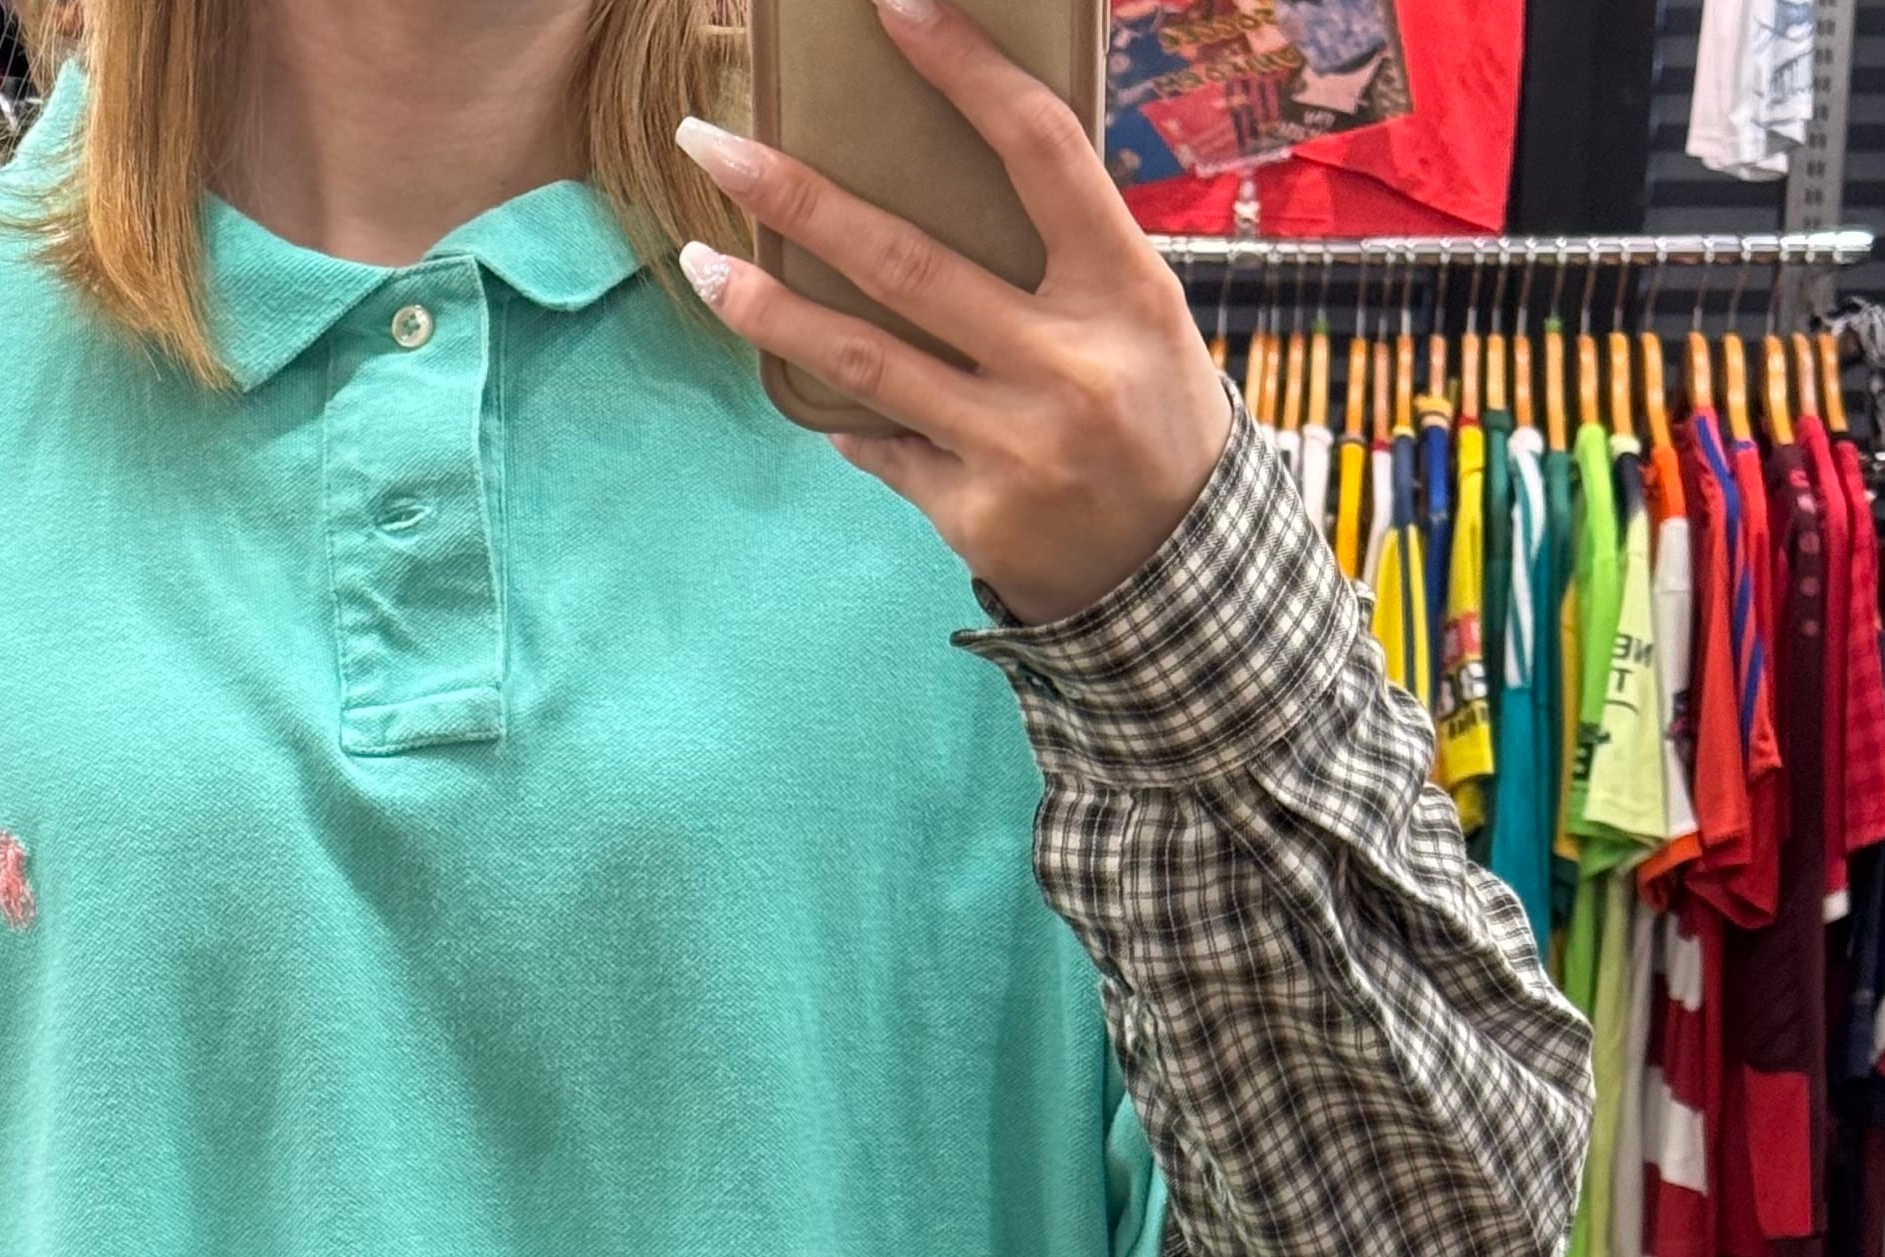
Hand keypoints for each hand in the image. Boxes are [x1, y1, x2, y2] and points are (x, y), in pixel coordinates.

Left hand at [672, 0, 1231, 625]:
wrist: (1180, 572)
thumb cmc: (1151, 414)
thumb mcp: (1140, 316)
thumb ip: (1062, 252)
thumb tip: (948, 173)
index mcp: (1121, 288)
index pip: (1040, 153)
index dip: (967, 73)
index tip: (895, 7)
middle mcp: (1066, 363)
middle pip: (906, 262)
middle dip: (796, 197)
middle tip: (708, 143)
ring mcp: (1014, 446)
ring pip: (865, 361)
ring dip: (768, 310)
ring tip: (704, 261)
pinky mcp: (973, 515)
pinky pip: (882, 446)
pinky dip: (846, 416)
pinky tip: (808, 390)